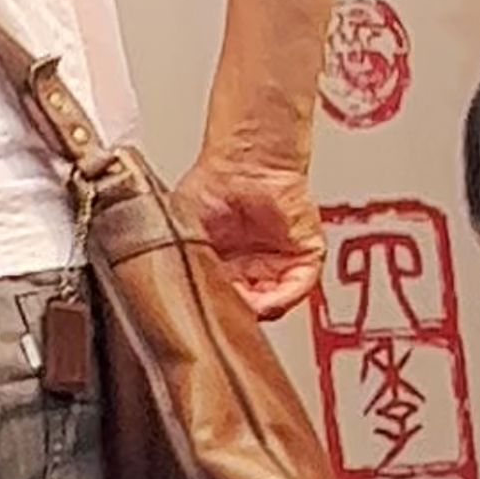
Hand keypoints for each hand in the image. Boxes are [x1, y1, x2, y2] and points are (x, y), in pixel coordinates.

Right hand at [171, 142, 320, 314]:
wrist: (240, 162)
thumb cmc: (210, 188)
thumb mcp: (183, 235)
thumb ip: (182, 266)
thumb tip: (174, 297)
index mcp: (223, 269)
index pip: (222, 303)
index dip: (214, 311)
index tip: (204, 316)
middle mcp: (252, 270)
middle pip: (249, 307)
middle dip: (237, 313)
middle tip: (223, 315)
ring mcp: (278, 265)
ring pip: (273, 302)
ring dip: (259, 308)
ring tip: (242, 307)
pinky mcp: (305, 256)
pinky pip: (299, 286)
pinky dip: (284, 297)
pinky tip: (266, 299)